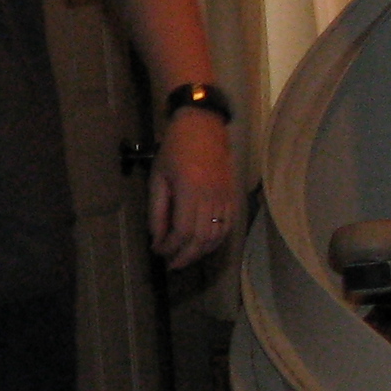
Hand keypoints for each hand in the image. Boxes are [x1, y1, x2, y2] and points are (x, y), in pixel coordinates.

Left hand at [149, 107, 237, 268]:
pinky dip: (216, 241)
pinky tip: (204, 246)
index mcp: (191, 190)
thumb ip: (157, 210)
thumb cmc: (175, 149)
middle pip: (201, 239)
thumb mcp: (158, 177)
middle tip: (171, 265)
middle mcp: (211, 196)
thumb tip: (157, 238)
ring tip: (185, 258)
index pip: (183, 231)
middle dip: (185, 256)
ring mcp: (225, 196)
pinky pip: (228, 226)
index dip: (170, 247)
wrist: (203, 125)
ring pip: (217, 236)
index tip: (158, 251)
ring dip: (201, 252)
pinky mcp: (232, 195)